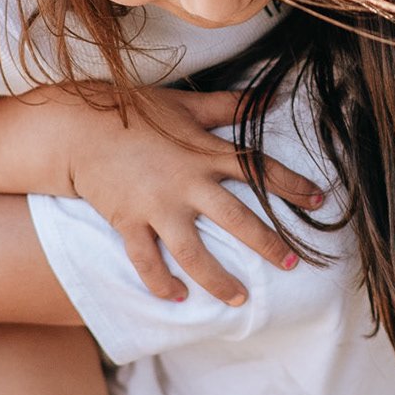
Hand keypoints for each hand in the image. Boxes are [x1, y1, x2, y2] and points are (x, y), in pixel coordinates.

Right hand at [58, 86, 323, 305]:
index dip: (291, 185)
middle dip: (268, 244)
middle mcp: (186, 183)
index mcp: (204, 152)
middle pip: (236, 219)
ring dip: (219, 280)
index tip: (319, 202)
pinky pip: (147, 261)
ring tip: (239, 299)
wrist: (76, 127)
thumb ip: (229, 105)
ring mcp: (156, 206)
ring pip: (194, 253)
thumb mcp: (185, 104)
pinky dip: (162, 283)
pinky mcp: (128, 222)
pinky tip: (178, 299)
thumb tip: (270, 95)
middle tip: (292, 265)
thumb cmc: (134, 111)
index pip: (257, 169)